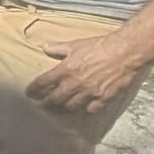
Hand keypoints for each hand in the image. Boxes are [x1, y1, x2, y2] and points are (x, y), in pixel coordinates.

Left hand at [26, 34, 145, 113]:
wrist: (125, 52)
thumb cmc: (100, 46)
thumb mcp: (75, 44)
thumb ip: (58, 48)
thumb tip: (44, 47)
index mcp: (66, 69)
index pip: (43, 83)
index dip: (34, 89)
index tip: (29, 93)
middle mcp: (75, 83)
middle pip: (55, 99)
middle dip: (47, 103)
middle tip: (43, 104)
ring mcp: (89, 92)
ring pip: (71, 106)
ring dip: (64, 108)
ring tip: (60, 108)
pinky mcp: (103, 98)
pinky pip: (91, 109)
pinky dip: (86, 109)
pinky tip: (84, 107)